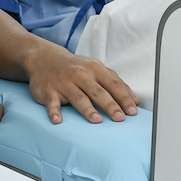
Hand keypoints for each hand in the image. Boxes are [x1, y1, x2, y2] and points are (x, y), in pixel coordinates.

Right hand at [24, 49, 139, 124]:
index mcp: (95, 69)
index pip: (113, 85)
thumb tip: (136, 101)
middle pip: (98, 92)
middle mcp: (80, 75)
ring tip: (97, 120)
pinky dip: (54, 111)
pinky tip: (58, 120)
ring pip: (78, 97)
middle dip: (110, 105)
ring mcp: (64, 83)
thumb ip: (116, 84)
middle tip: (120, 118)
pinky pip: (52, 103)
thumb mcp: (97, 70)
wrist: (45, 59)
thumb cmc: (76, 68)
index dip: (124, 98)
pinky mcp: (48, 91)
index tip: (133, 111)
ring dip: (88, 109)